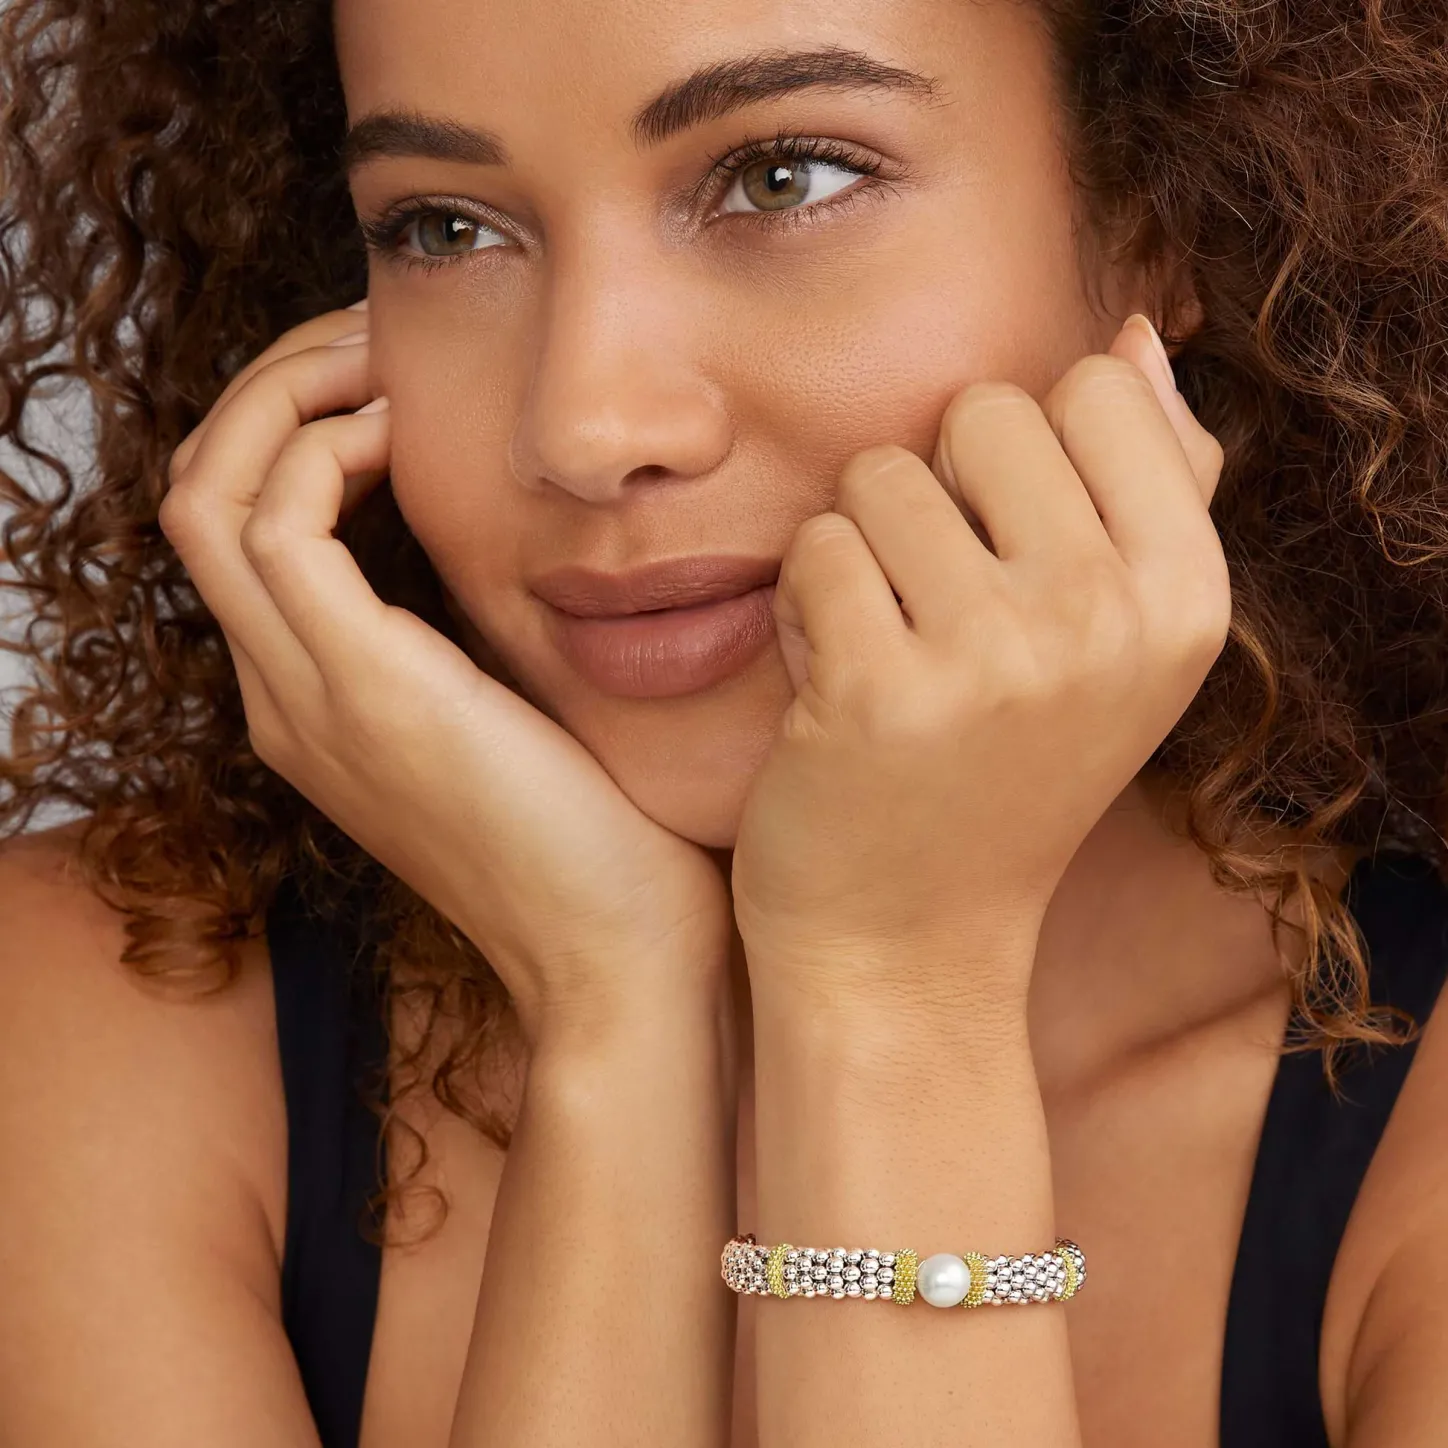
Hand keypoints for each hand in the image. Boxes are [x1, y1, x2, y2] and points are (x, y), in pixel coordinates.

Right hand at [160, 304, 731, 1041]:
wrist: (620, 959)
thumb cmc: (604, 839)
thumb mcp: (521, 716)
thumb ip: (480, 636)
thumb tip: (516, 540)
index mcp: (321, 700)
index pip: (244, 527)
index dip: (291, 428)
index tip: (386, 373)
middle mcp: (287, 696)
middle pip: (202, 491)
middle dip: (274, 388)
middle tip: (367, 336)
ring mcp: (308, 697)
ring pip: (213, 491)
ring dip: (286, 395)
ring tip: (378, 354)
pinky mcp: (363, 690)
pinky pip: (281, 523)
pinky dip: (326, 449)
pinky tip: (410, 427)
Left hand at [730, 315, 1229, 1012]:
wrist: (908, 941)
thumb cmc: (1002, 771)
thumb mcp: (1114, 640)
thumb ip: (1143, 485)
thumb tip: (1140, 336)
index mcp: (1189, 594)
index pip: (1093, 386)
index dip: (1022, 462)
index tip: (1012, 564)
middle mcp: (1111, 619)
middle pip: (980, 410)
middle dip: (935, 495)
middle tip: (936, 612)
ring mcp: (997, 658)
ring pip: (878, 474)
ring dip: (860, 555)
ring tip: (884, 652)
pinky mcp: (878, 691)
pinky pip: (813, 549)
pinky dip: (804, 612)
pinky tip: (830, 693)